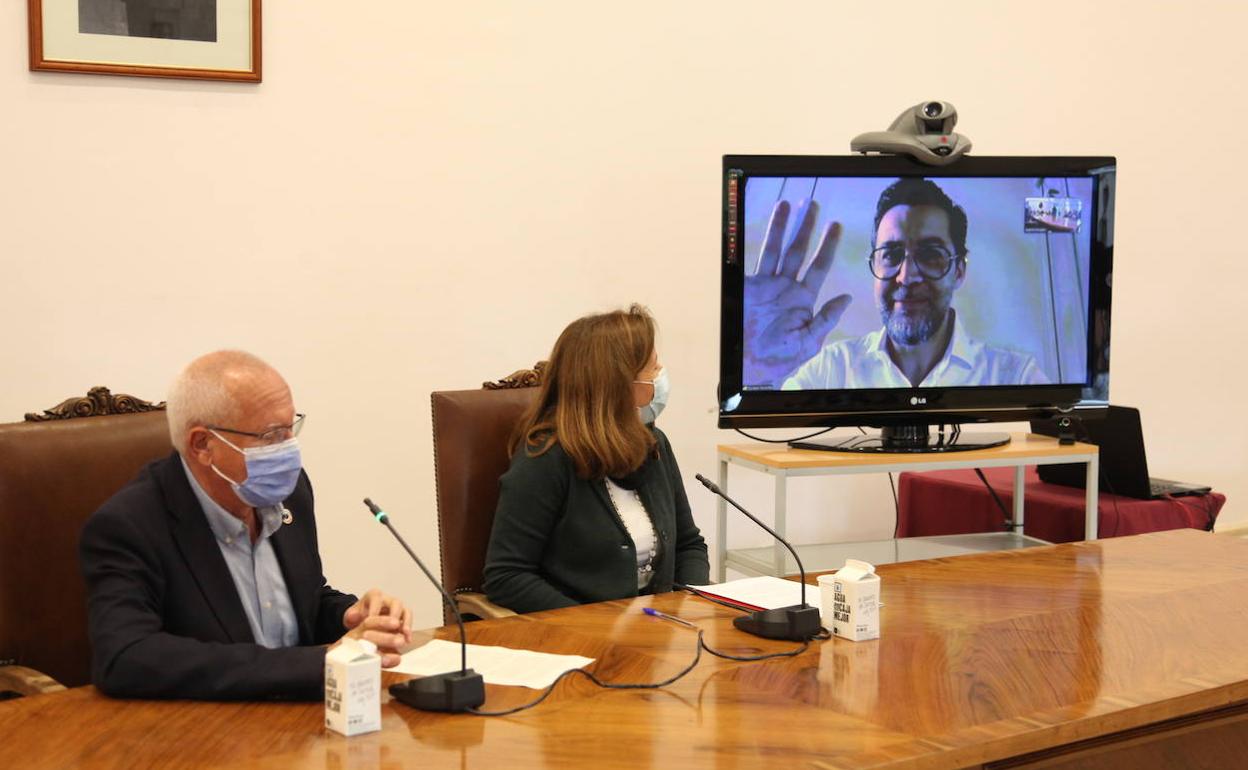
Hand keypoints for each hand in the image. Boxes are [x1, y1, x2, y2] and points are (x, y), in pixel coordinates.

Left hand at [339, 588, 411, 667]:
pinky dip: (408, 630)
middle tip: (394, 626)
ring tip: (405, 633)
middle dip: (395, 614)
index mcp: (374, 595)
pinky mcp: (402, 619)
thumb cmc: (357, 616)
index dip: (375, 609)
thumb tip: (354, 616)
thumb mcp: (351, 614)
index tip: (372, 621)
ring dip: (406, 622)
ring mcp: (397, 609)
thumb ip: (351, 615)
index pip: (377, 598)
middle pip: (395, 603)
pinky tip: (407, 640)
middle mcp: (388, 600)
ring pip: (405, 611)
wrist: (361, 622)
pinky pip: (408, 622)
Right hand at [743, 198, 851, 384]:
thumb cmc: (779, 359)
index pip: (818, 267)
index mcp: (803, 300)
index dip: (828, 246)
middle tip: (814, 205)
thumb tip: (846, 298)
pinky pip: (757, 259)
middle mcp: (786, 288)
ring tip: (789, 205)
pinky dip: (762, 242)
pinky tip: (765, 230)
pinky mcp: (750, 286)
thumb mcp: (810, 342)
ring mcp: (767, 285)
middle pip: (799, 251)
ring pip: (778, 249)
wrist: (749, 367)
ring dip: (783, 227)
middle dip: (806, 228)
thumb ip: (827, 318)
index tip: (836, 226)